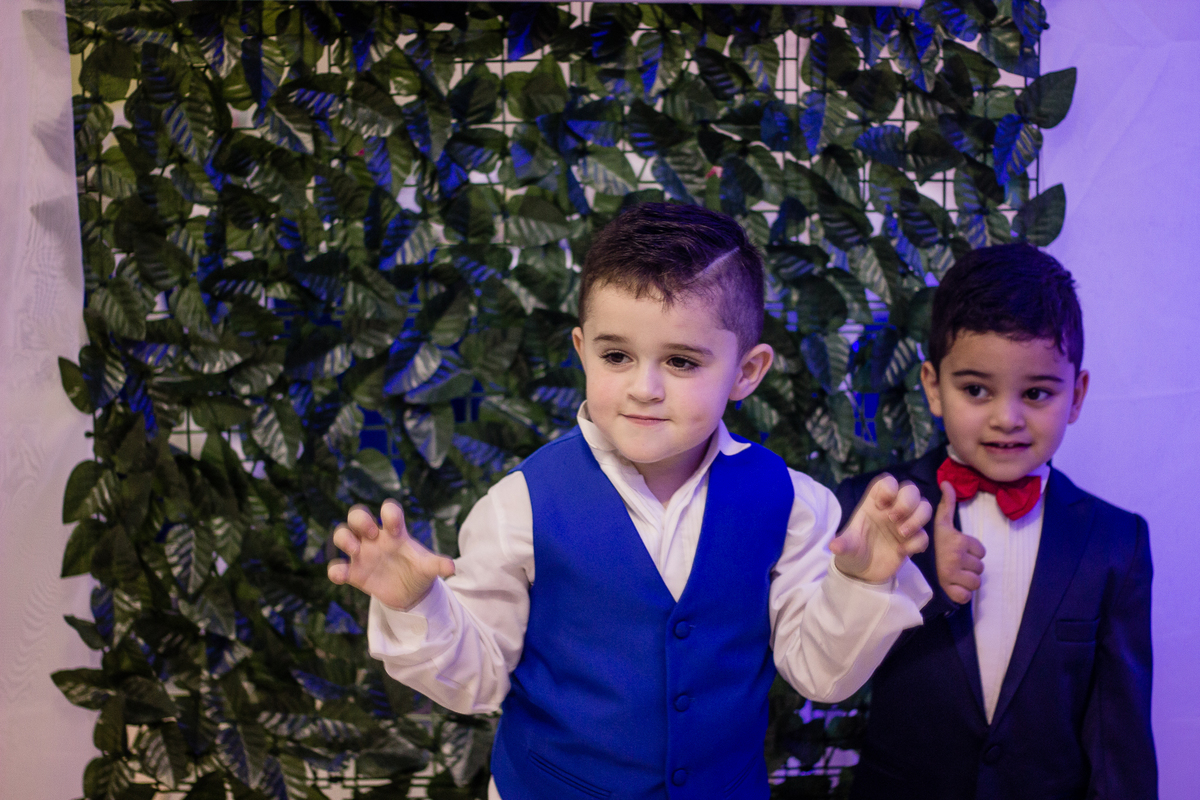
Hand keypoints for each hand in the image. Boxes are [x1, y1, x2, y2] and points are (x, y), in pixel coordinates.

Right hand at [326, 499, 455, 609]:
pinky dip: (335, 570)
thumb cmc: (418, 571)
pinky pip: (337, 567)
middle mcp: (375, 539)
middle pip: (357, 515)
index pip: (388, 511)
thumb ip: (438, 565)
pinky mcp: (354, 573)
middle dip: (359, 519)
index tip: (393, 527)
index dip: (388, 513)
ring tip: (356, 551)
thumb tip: (452, 568)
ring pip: (342, 534)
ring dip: (344, 538)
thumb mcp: (429, 568)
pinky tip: (342, 576)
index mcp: (395, 532)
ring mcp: (362, 554)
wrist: (409, 593)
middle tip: (370, 533)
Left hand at [832, 474, 930, 582]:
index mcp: (873, 504)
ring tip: (901, 533)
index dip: (889, 488)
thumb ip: (843, 544)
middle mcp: (892, 510)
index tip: (881, 505)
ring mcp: (904, 524)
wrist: (861, 573)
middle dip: (907, 502)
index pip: (888, 482)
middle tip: (893, 519)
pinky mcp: (912, 541)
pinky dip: (917, 542)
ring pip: (925, 507)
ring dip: (917, 518)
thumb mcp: (845, 548)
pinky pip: (925, 535)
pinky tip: (902, 551)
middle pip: (911, 490)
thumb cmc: (852, 551)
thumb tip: (834, 546)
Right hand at [934, 482, 985, 604]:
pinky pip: (966, 595)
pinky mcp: (951, 591)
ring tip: (953, 576)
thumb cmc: (925, 542)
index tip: (958, 551)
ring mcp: (954, 575)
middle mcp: (957, 557)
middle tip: (954, 564)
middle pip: (980, 567)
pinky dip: (961, 594)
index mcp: (957, 540)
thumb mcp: (938, 522)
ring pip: (975, 582)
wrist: (904, 563)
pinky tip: (951, 587)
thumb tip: (947, 482)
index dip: (971, 552)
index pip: (981, 550)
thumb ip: (946, 504)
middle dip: (970, 567)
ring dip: (967, 581)